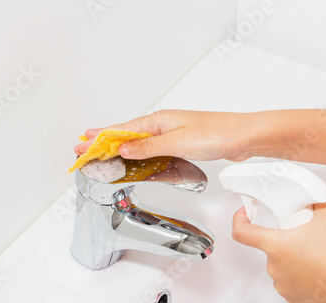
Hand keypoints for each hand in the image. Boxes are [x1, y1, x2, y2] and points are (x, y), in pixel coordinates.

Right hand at [74, 110, 256, 160]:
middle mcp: (161, 125)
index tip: (82, 144)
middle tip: (83, 148)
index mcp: (158, 121)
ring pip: (136, 141)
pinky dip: (136, 153)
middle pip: (124, 134)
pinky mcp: (177, 143)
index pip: (120, 131)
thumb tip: (122, 148)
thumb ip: (148, 147)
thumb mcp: (177, 142)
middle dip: (102, 142)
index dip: (99, 139)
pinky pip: (149, 148)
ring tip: (100, 152)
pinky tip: (132, 158)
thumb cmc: (216, 134)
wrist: (243, 136)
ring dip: (117, 148)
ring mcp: (169, 134)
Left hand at [231, 201, 325, 302]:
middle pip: (269, 246)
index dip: (239, 219)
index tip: (244, 213)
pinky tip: (316, 270)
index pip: (242, 232)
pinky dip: (299, 274)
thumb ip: (312, 200)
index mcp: (277, 245)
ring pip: (280, 264)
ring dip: (292, 257)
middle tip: (305, 237)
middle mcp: (275, 266)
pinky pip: (289, 281)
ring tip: (315, 255)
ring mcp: (283, 284)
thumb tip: (308, 197)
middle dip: (284, 239)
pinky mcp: (293, 297)